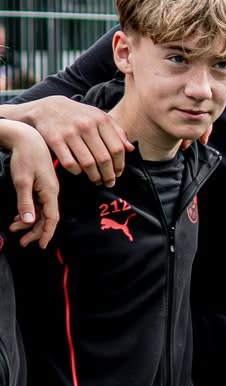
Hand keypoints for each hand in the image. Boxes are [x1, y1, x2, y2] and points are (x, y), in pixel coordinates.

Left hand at [0, 121, 59, 247]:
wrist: (27, 138)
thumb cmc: (25, 158)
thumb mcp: (22, 181)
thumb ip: (26, 202)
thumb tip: (30, 221)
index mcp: (50, 192)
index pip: (52, 218)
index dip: (47, 233)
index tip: (41, 246)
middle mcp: (51, 192)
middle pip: (46, 218)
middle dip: (35, 232)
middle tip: (21, 242)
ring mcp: (46, 189)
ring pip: (41, 212)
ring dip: (29, 222)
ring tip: (14, 227)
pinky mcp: (41, 185)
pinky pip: (37, 204)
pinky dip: (28, 213)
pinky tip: (19, 215)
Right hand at [8, 95, 130, 185]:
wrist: (48, 108)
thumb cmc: (79, 115)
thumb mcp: (99, 117)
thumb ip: (117, 131)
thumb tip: (130, 149)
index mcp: (101, 120)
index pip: (117, 148)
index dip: (120, 164)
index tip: (119, 173)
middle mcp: (86, 126)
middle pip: (104, 159)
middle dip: (109, 175)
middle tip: (109, 182)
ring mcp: (70, 133)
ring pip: (88, 163)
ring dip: (94, 176)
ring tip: (97, 180)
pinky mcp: (55, 141)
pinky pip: (70, 163)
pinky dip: (77, 171)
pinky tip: (80, 172)